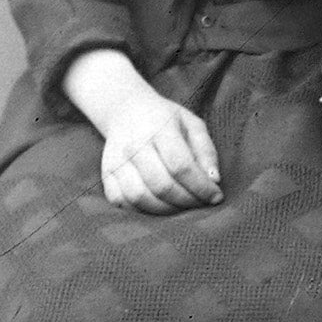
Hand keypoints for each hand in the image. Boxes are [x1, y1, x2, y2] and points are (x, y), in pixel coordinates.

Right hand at [97, 91, 222, 213]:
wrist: (126, 110)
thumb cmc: (166, 120)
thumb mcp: (193, 124)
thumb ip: (206, 151)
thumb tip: (214, 180)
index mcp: (159, 129)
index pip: (181, 166)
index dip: (201, 187)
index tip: (216, 197)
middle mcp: (134, 146)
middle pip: (161, 185)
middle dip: (187, 201)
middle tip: (201, 204)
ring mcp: (116, 161)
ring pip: (140, 198)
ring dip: (166, 210)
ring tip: (183, 206)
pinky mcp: (105, 174)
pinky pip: (121, 202)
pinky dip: (142, 211)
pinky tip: (160, 206)